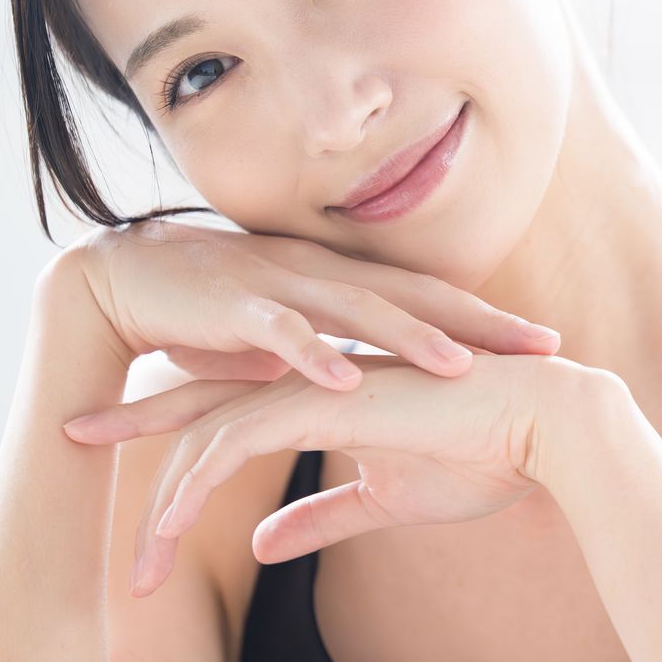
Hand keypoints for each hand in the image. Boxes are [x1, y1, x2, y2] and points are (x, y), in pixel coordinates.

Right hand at [60, 218, 560, 390]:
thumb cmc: (208, 314)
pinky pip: (278, 333)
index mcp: (337, 282)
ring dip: (409, 337)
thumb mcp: (290, 336)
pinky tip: (346, 379)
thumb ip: (340, 354)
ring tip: (462, 366)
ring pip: (356, 309)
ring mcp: (277, 285)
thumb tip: (387, 387)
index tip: (548, 344)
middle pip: (413, 296)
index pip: (427, 299)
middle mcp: (318, 273)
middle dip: (480, 321)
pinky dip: (311, 355)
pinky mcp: (229, 309)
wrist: (113, 282)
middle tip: (542, 346)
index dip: (488, 320)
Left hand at [62, 350, 603, 595]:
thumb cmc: (481, 456)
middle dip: (129, 426)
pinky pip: (229, 444)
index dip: (172, 428)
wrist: (540, 428)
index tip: (126, 458)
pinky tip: (163, 528)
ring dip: (158, 504)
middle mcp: (304, 381)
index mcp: (320, 395)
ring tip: (129, 571)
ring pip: (201, 434)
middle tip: (67, 440)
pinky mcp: (318, 402)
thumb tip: (258, 545)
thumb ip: (319, 518)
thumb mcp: (382, 502)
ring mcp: (307, 386)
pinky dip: (191, 489)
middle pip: (195, 401)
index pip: (228, 405)